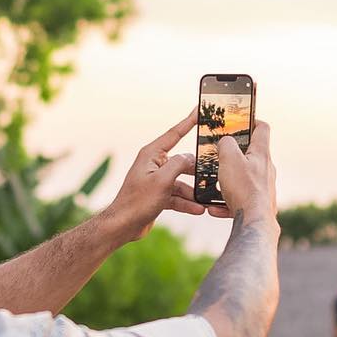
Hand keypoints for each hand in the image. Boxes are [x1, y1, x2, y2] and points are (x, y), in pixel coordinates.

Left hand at [103, 109, 205, 242]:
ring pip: (181, 181)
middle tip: (213, 172)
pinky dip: (186, 202)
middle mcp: (154, 164)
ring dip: (192, 192)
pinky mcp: (158, 194)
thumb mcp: (163, 180)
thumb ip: (179, 165)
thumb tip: (191, 158)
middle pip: (182, 161)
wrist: (123, 225)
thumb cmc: (138, 201)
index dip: (188, 121)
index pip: (174, 133)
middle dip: (196, 171)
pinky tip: (198, 209)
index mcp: (152, 154)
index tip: (199, 110)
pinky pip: (177, 195)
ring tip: (205, 200)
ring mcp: (156, 180)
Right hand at [215, 120, 276, 222]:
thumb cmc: (244, 188)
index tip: (241, 120)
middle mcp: (266, 169)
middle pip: (252, 154)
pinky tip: (214, 208)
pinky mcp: (258, 203)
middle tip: (219, 155)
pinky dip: (226, 201)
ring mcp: (264, 187)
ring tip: (214, 185)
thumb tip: (225, 141)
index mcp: (261, 154)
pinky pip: (240, 198)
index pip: (262, 128)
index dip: (252, 120)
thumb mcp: (229, 158)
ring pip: (244, 178)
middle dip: (235, 154)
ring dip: (228, 180)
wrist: (254, 221)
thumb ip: (226, 144)